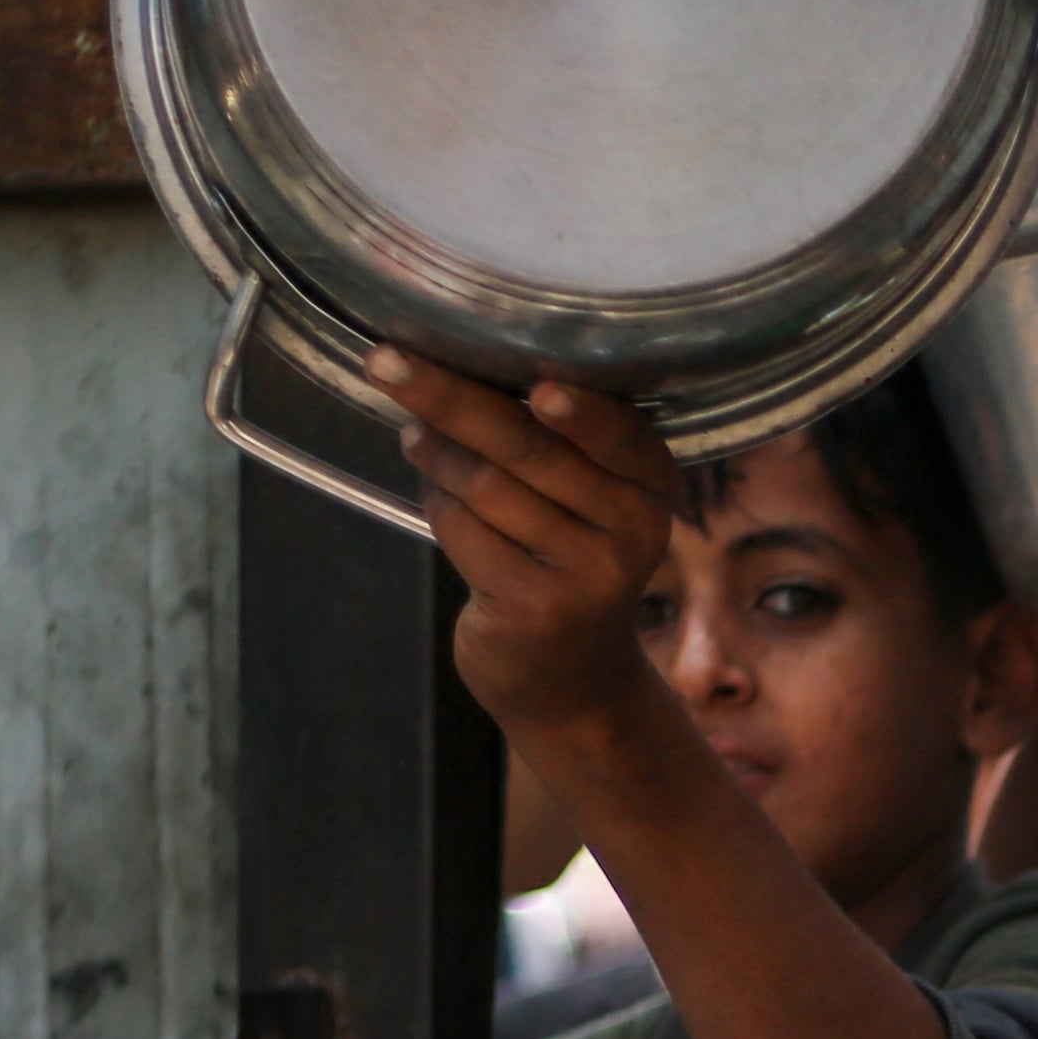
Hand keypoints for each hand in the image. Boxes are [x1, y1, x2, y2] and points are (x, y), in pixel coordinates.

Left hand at [368, 349, 689, 742]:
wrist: (573, 677)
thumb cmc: (566, 560)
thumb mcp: (589, 502)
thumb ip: (553, 442)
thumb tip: (452, 370)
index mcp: (652, 485)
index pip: (617, 433)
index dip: (579, 410)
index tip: (539, 386)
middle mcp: (632, 529)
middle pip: (527, 446)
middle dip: (449, 398)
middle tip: (385, 361)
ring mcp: (586, 574)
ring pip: (485, 485)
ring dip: (435, 455)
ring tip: (416, 439)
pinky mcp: (534, 607)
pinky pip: (462, 528)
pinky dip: (438, 505)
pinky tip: (438, 498)